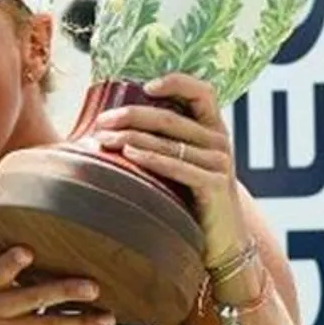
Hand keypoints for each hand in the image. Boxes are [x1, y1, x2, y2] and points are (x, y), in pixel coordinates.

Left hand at [91, 73, 251, 270]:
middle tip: (101, 121)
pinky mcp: (215, 185)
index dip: (176, 82)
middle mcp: (220, 140)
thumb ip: (160, 141)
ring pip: (169, 142)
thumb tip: (110, 124)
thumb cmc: (191, 200)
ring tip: (102, 138)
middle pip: (171, 118)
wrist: (222, 242)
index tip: (144, 85)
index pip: (202, 91)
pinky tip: (128, 154)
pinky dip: (150, 158)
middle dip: (131, 116)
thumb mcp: (181, 164)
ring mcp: (220, 162)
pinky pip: (177, 166)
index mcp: (212, 128)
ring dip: (130, 138)